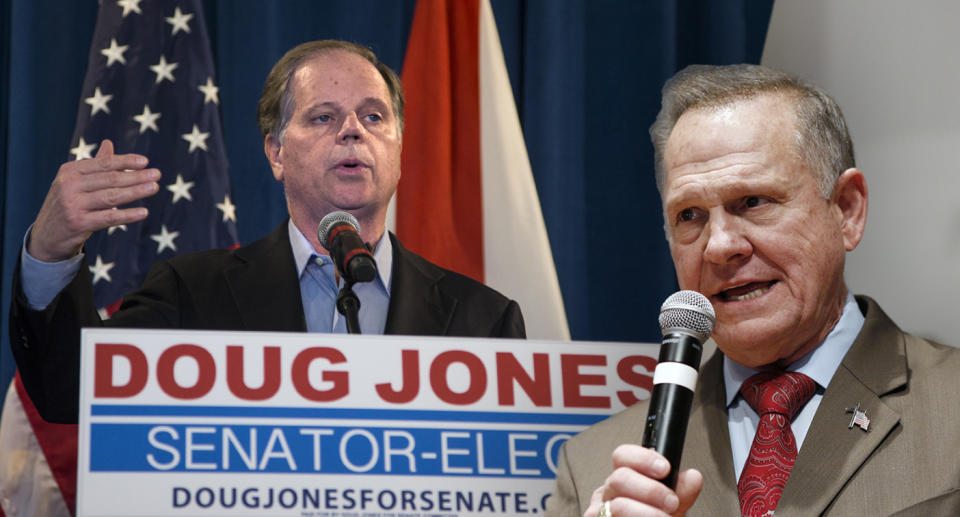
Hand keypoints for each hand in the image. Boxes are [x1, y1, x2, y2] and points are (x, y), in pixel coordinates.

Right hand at [28, 139, 159, 261]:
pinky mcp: (78, 223)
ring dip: (136, 192)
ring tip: (154, 187)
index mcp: (70, 171)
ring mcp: (72, 205)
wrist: (47, 234)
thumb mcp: (76, 182)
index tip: (146, 162)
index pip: (103, 164)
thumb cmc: (68, 203)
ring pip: (111, 197)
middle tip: (157, 174)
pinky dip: (127, 215)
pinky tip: (143, 212)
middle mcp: (69, 185)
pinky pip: (109, 218)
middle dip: (136, 176)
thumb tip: (108, 143)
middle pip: (110, 179)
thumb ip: (95, 165)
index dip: (125, 161)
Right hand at [583, 445, 702, 516]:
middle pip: (619, 478)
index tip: (664, 468)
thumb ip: (682, 493)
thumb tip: (693, 476)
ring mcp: (599, 513)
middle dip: (650, 490)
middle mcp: (607, 494)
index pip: (622, 456)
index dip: (643, 458)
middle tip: (671, 502)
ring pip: (618, 506)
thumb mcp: (671, 509)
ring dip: (646, 513)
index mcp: (624, 481)